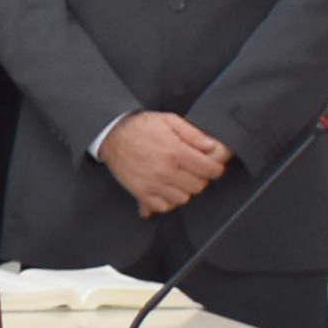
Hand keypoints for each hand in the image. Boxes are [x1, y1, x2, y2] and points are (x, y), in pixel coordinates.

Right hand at [101, 108, 232, 217]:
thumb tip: (214, 146)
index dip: (216, 167)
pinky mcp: (141, 193)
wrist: (110, 136)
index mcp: (175, 151)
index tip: (213, 165)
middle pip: (199, 186)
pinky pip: (164, 207)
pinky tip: (166, 189)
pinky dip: (168, 201)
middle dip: (200, 178)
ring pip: (184, 199)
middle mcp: (165, 170)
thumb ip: (194, 133)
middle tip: (193, 169)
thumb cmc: (139, 128)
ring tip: (179, 178)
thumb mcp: (169, 120)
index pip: (210, 170)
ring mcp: (153, 184)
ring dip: (185, 190)